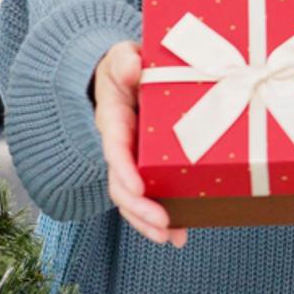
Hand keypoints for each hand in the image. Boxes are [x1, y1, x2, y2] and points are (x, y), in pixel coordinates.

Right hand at [94, 40, 187, 247]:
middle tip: (162, 224)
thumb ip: (124, 60)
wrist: (124, 76)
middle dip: (138, 208)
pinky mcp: (147, 169)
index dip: (124, 170)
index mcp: (113, 119)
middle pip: (120, 184)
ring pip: (132, 199)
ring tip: (171, 238)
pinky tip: (179, 234)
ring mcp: (132, 162)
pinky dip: (162, 219)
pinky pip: (150, 198)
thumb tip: (132, 67)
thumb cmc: (125, 66)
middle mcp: (120, 147)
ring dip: (148, 222)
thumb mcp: (121, 56)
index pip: (114, 147)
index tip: (139, 187)